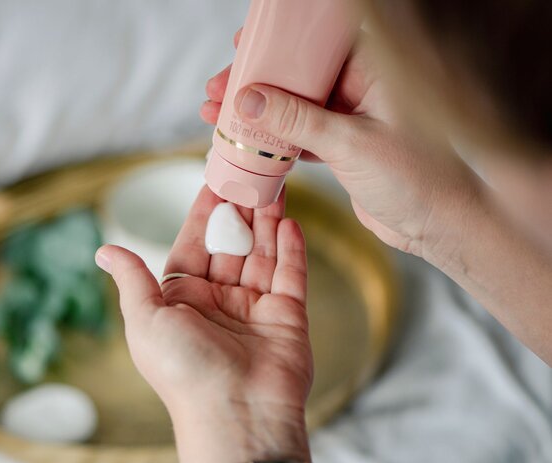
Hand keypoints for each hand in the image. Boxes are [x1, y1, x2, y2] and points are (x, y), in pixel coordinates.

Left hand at [95, 187, 318, 462]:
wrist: (235, 415)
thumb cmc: (182, 370)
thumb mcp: (145, 320)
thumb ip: (133, 279)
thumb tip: (104, 249)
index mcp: (183, 298)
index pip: (194, 243)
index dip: (204, 211)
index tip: (215, 178)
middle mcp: (219, 300)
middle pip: (231, 243)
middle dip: (240, 208)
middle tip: (250, 172)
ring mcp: (255, 307)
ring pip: (263, 253)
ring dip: (268, 220)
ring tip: (273, 185)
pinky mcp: (287, 316)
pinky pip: (290, 275)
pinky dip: (291, 249)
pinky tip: (291, 221)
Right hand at [201, 31, 482, 265]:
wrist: (440, 224)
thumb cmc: (419, 178)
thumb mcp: (350, 143)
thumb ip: (296, 121)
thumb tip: (249, 100)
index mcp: (373, 70)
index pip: (317, 44)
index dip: (278, 42)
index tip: (244, 43)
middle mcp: (361, 89)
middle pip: (298, 75)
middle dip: (256, 81)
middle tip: (221, 88)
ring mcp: (350, 119)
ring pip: (294, 108)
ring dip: (258, 113)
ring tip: (219, 115)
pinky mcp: (343, 149)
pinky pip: (300, 137)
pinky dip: (273, 140)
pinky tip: (247, 143)